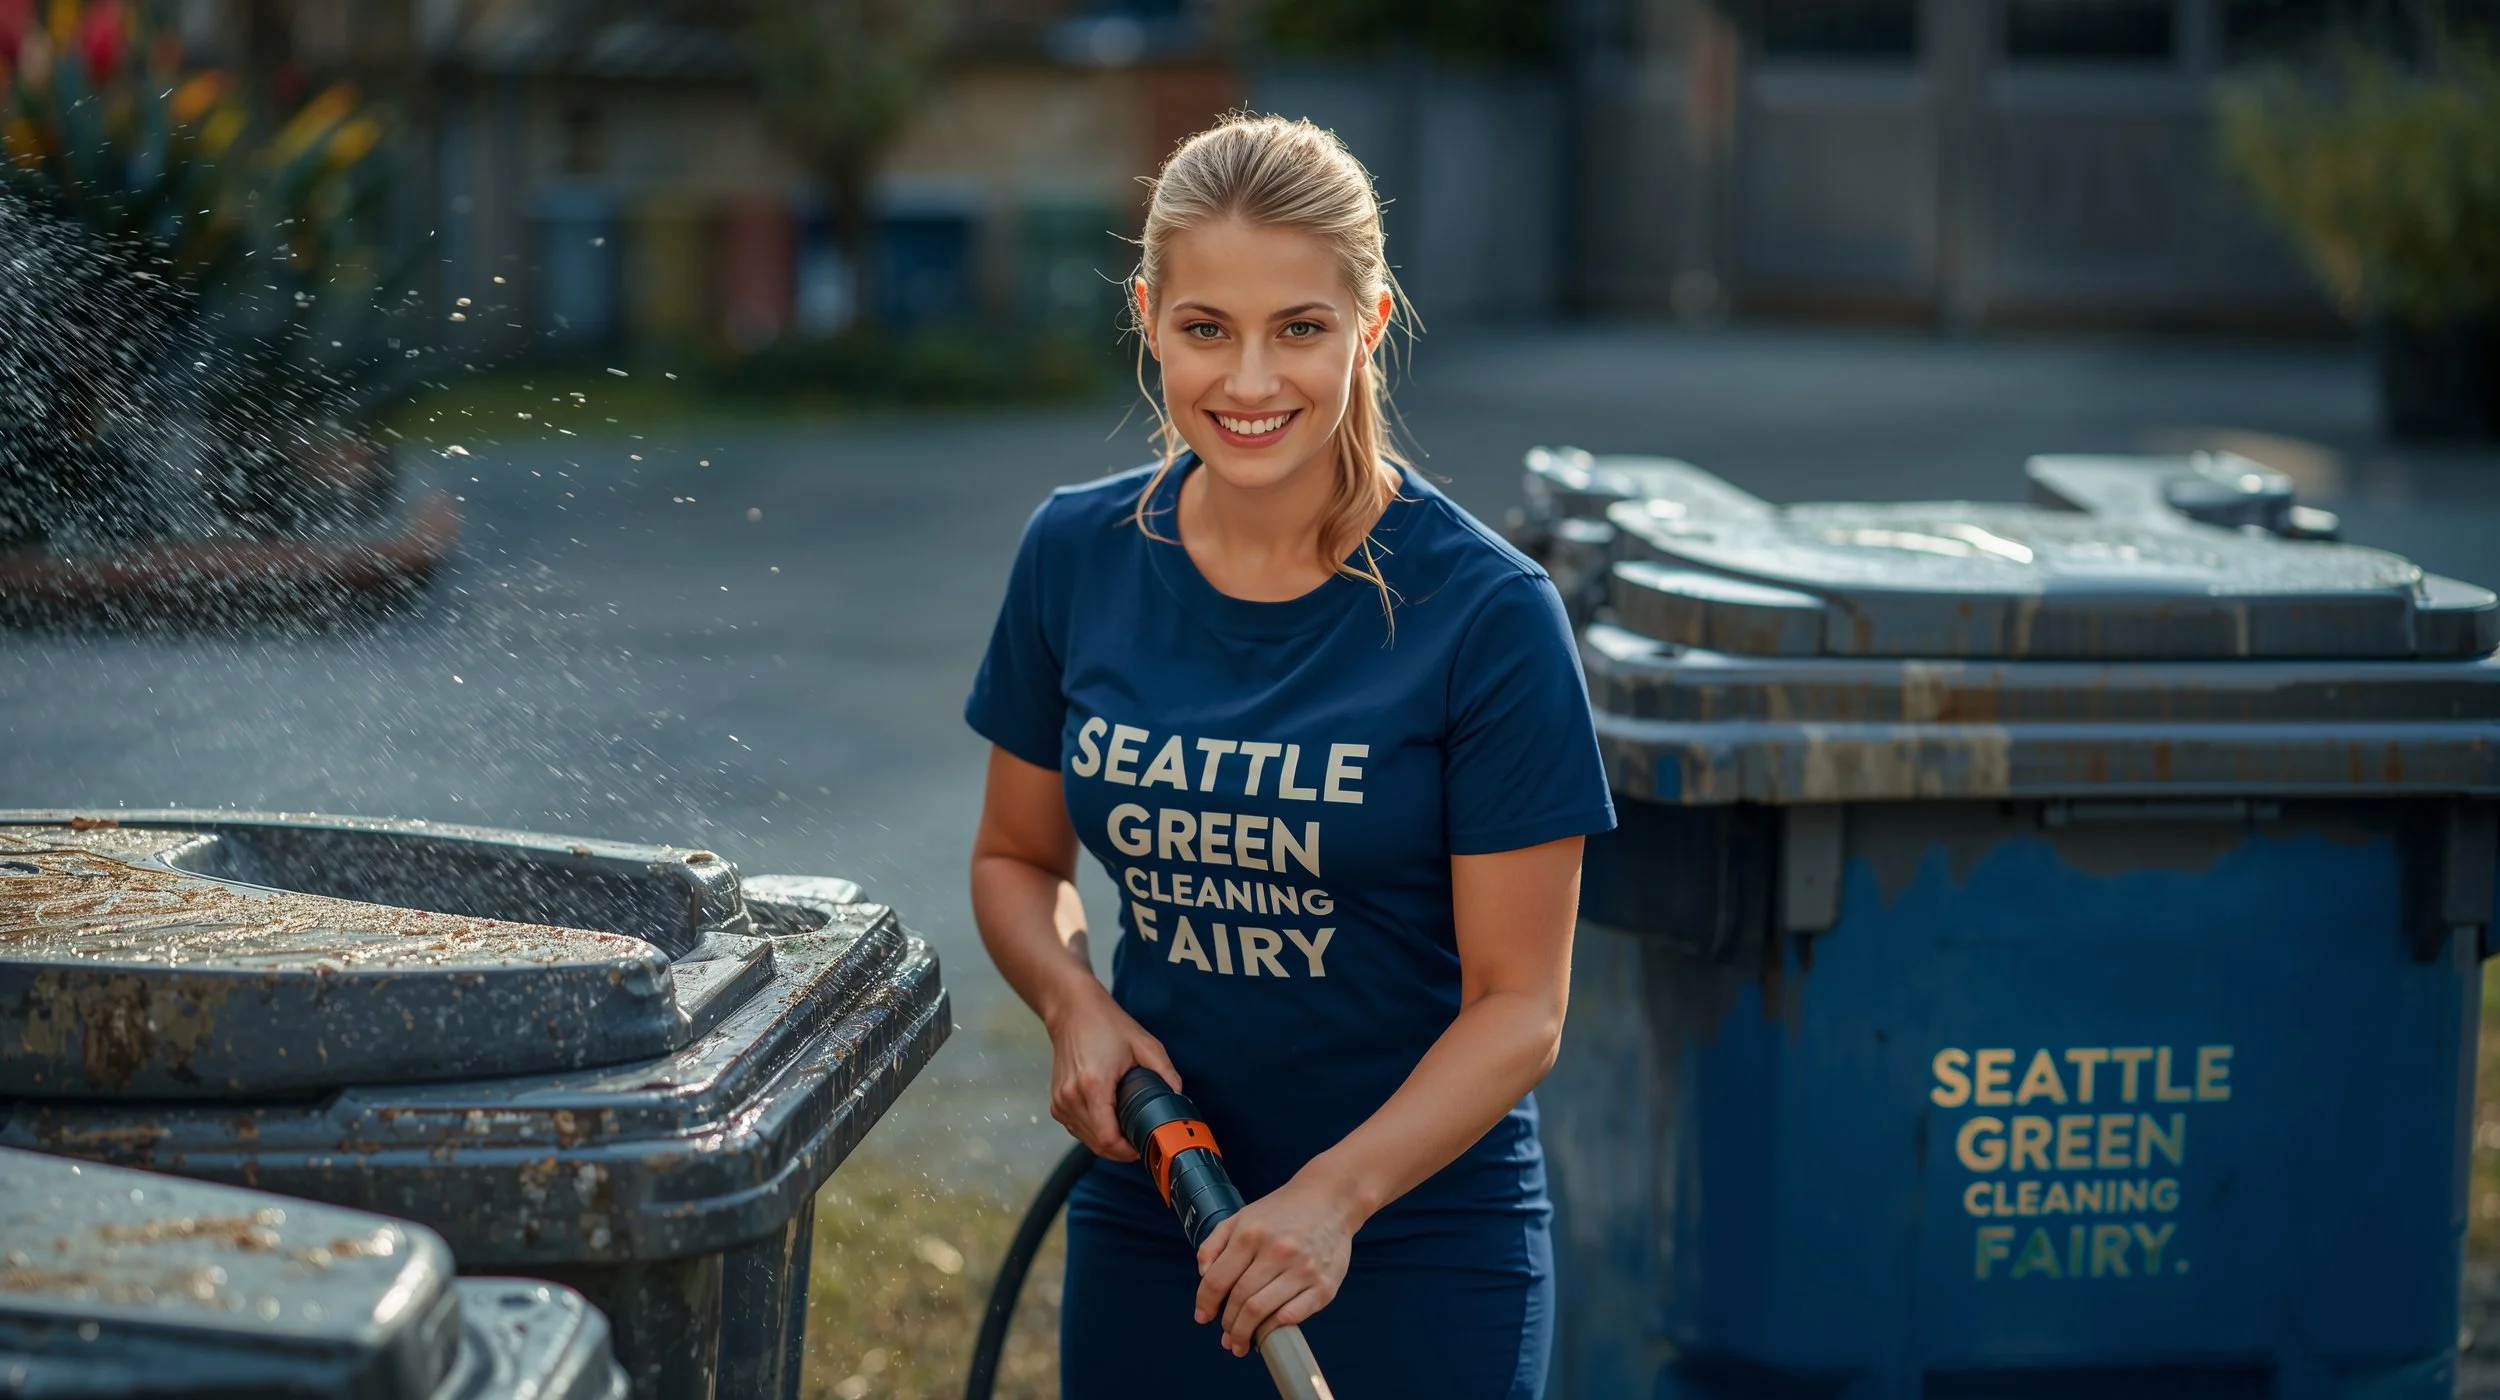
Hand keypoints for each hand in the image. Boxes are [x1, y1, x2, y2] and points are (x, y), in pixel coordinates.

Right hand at [1043, 983, 1178, 1160]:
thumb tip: (1178, 1096)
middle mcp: (1072, 1096)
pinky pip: (1077, 1130)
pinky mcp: (1057, 1103)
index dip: (1128, 1150)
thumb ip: (1165, 1071)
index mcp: (1093, 1084)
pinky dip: (1093, 1131)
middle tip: (1139, 1139)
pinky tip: (1108, 1120)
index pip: (1107, 1138)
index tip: (1142, 1146)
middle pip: (1098, 1144)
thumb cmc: (1104, 1025)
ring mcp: (1061, 1101)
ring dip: (1107, 1141)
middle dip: (1121, 1148)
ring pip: (1086, 1140)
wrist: (1073, 1011)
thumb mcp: (1143, 1044)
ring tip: (1125, 1128)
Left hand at [1192, 1173, 1357, 1356]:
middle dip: (1227, 1324)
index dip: (1205, 1303)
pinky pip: (1292, 1316)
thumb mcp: (1241, 1217)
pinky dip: (1273, 1329)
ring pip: (1262, 1311)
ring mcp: (1303, 1269)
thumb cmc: (1282, 1212)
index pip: (1217, 1280)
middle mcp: (1277, 1251)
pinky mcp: (1323, 1286)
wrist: (1330, 1201)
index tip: (1203, 1317)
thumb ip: (1214, 1243)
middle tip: (1225, 1336)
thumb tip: (1203, 1275)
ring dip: (1245, 1333)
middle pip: (1240, 1299)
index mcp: (1251, 1234)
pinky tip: (1266, 1333)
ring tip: (1240, 1343)